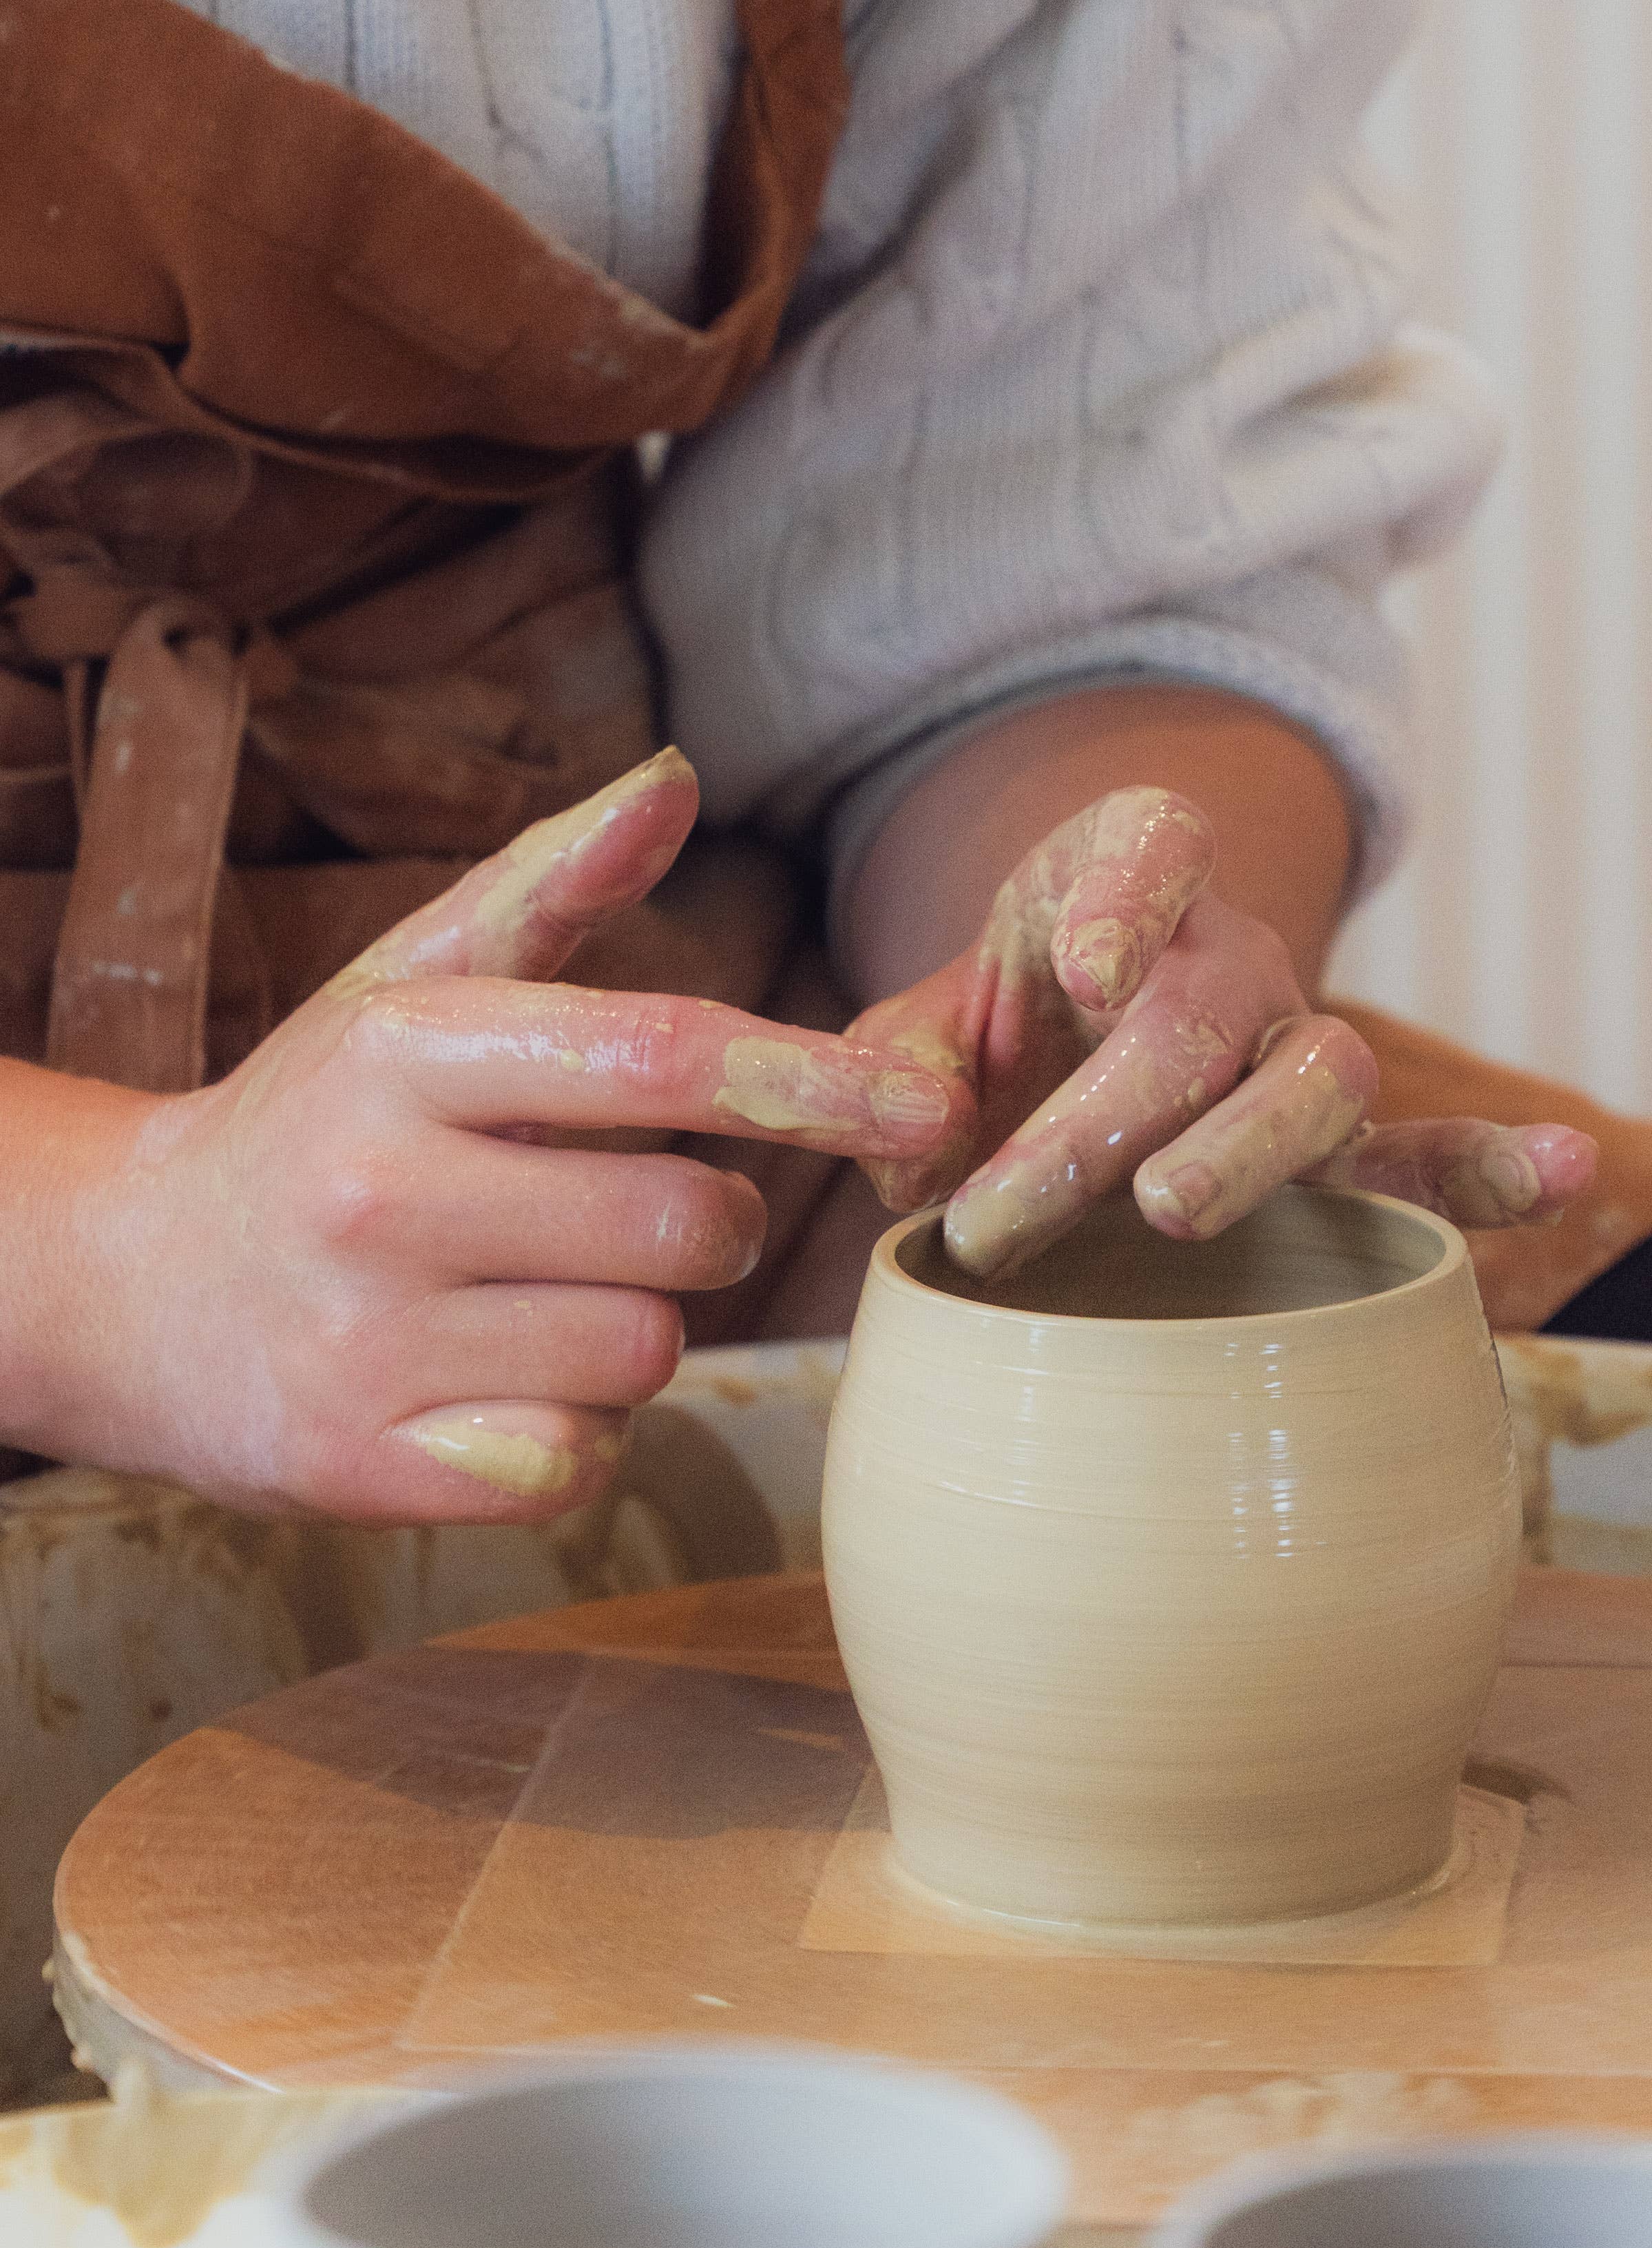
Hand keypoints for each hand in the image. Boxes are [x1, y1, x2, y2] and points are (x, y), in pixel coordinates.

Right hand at [64, 752, 957, 1520]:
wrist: (127, 1288)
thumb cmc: (315, 1124)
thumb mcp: (407, 989)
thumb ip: (551, 888)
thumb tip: (675, 781)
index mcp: (407, 1055)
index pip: (659, 1059)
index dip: (813, 1085)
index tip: (928, 1109)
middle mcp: (381, 1194)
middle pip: (684, 1230)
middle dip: (703, 1230)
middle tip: (622, 1219)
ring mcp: (366, 1341)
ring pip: (642, 1354)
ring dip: (630, 1335)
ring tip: (529, 1301)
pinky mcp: (365, 1466)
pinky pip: (572, 1463)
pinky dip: (568, 1436)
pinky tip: (494, 1387)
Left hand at [847, 786, 1594, 1277]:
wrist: (1063, 1072)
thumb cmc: (990, 1049)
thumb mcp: (921, 1036)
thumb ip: (902, 1074)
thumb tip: (915, 1154)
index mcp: (1128, 878)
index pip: (1149, 843)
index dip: (1132, 892)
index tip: (1087, 961)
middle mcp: (1229, 955)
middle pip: (1206, 1010)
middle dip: (1113, 1110)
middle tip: (1012, 1205)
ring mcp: (1293, 1053)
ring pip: (1317, 1080)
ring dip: (1248, 1150)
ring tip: (1168, 1210)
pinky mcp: (1339, 1152)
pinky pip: (1425, 1159)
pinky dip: (1491, 1171)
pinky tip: (1564, 1176)